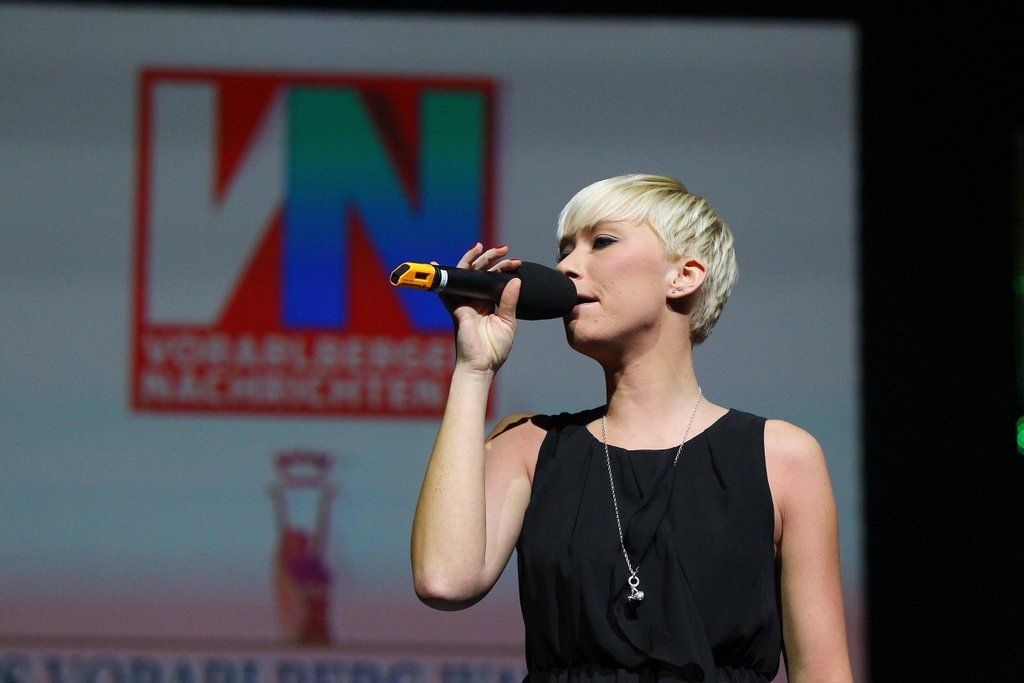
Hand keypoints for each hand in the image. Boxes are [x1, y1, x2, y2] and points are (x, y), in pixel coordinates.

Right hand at [437, 243, 521, 375]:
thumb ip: (509, 301)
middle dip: (490, 258)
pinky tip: (436, 264)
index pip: (494, 279)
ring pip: (465, 276)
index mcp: (489, 303)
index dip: (503, 268)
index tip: (515, 262)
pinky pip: (447, 289)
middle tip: (503, 249)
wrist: (482, 365)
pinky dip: (441, 276)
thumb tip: (516, 280)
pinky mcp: (456, 308)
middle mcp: (476, 300)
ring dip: (472, 260)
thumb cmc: (495, 349)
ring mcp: (464, 303)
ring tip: (481, 248)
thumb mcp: (507, 322)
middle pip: (480, 273)